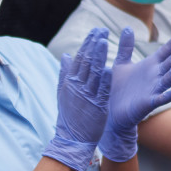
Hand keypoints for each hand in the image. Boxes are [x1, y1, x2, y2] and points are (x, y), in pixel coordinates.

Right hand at [43, 28, 111, 170]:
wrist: (72, 139)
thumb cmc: (69, 116)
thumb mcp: (63, 93)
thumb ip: (65, 74)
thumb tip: (65, 56)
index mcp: (70, 82)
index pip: (80, 58)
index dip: (88, 44)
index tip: (95, 32)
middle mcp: (77, 87)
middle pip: (86, 62)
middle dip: (94, 45)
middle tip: (101, 30)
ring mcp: (86, 96)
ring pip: (93, 73)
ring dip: (98, 56)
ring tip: (104, 41)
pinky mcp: (96, 106)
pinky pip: (100, 91)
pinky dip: (103, 80)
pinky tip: (108, 68)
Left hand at [98, 25, 170, 161]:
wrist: (110, 111)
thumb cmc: (118, 88)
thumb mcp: (120, 64)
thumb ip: (125, 47)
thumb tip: (128, 28)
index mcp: (151, 65)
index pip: (168, 49)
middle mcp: (156, 76)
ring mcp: (154, 89)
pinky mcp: (148, 103)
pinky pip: (161, 99)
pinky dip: (169, 96)